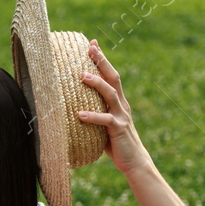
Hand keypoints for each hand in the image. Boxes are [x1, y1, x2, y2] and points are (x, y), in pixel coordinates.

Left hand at [78, 41, 151, 176]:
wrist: (134, 161)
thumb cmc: (115, 144)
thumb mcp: (103, 125)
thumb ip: (93, 115)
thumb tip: (70, 109)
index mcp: (118, 102)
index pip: (110, 75)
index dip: (102, 59)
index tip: (92, 43)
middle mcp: (121, 105)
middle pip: (113, 77)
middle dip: (102, 61)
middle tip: (90, 47)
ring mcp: (121, 116)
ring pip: (110, 94)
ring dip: (96, 84)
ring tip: (82, 76)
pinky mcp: (118, 129)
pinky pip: (105, 120)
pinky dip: (92, 117)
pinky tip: (80, 115)